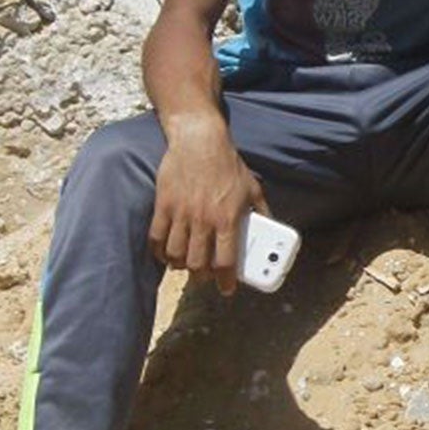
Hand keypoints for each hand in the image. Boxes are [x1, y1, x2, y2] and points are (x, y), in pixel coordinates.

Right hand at [148, 114, 267, 295]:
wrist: (199, 141)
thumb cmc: (228, 164)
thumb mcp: (253, 188)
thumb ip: (263, 211)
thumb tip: (271, 227)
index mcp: (228, 219)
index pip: (225, 261)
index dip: (225, 281)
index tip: (226, 289)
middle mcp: (203, 220)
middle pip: (197, 264)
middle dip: (201, 277)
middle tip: (205, 277)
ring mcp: (181, 213)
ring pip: (175, 255)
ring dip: (180, 266)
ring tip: (186, 266)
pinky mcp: (163, 205)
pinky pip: (157, 238)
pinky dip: (160, 252)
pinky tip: (166, 254)